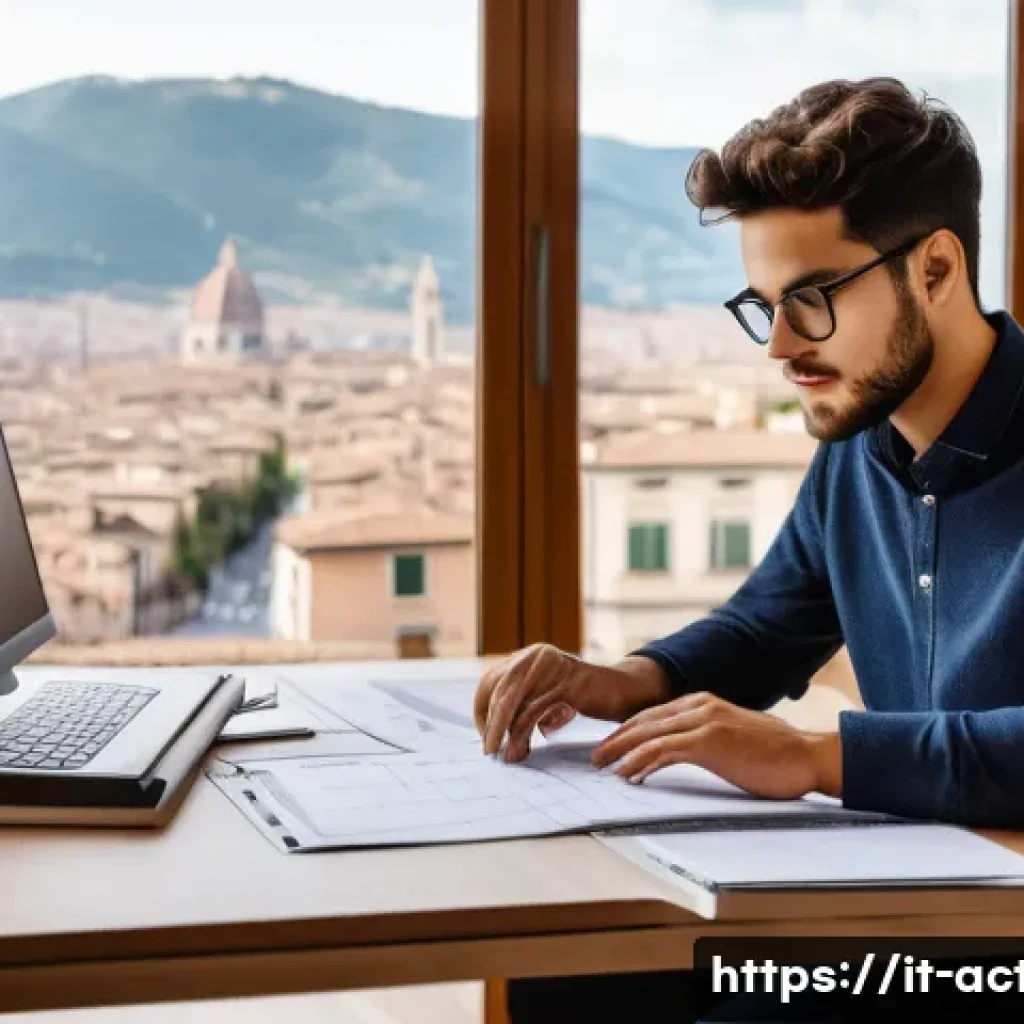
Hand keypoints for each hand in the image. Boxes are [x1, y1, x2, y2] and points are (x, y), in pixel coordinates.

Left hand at [473, 644, 672, 762]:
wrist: (622, 690)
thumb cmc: (581, 697)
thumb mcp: (546, 693)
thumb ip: (523, 702)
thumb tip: (491, 731)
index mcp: (528, 656)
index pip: (491, 681)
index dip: (482, 710)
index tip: (483, 736)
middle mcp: (536, 656)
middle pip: (500, 691)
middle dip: (491, 725)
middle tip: (489, 751)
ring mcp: (553, 667)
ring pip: (516, 702)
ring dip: (507, 734)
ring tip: (509, 757)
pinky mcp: (568, 683)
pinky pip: (537, 710)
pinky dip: (526, 733)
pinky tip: (526, 750)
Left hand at [591, 691, 841, 800]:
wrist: (807, 756)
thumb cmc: (775, 754)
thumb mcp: (733, 736)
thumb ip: (707, 736)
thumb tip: (683, 750)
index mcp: (704, 702)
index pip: (654, 714)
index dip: (628, 730)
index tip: (611, 746)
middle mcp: (700, 706)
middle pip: (644, 721)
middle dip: (615, 739)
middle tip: (595, 757)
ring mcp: (704, 722)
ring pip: (648, 734)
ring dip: (620, 751)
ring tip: (603, 767)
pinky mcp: (709, 742)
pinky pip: (663, 751)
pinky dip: (640, 762)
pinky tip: (629, 775)